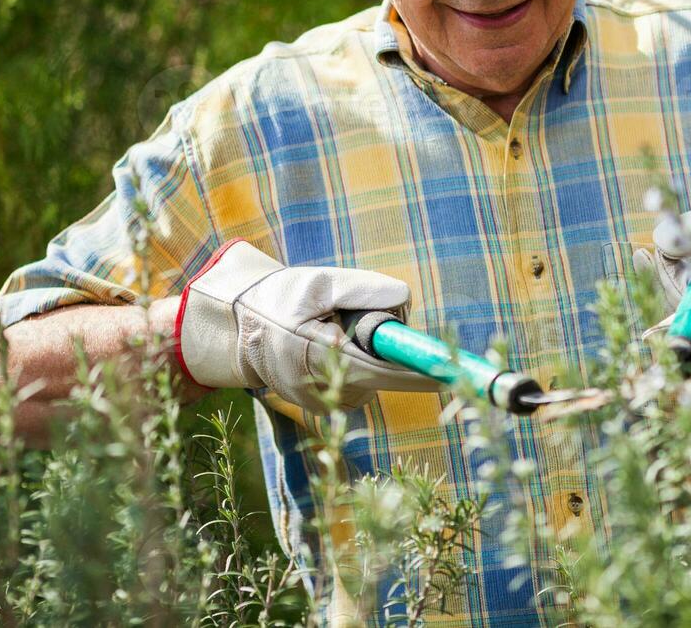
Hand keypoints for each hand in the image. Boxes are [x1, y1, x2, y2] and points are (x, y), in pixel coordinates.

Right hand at [174, 240, 442, 412]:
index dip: (422, 372)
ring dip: (371, 354)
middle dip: (389, 349)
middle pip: (384, 376)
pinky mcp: (324, 406)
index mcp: (317, 358)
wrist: (237, 329)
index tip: (453, 371)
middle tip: (360, 318)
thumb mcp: (318, 283)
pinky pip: (361, 384)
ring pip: (374, 378)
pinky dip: (358, 363)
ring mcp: (323, 404)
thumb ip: (363, 289)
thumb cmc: (279, 300)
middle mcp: (321, 392)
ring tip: (333, 329)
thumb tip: (405, 300)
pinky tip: (330, 347)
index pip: (384, 372)